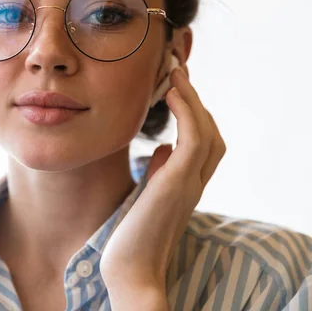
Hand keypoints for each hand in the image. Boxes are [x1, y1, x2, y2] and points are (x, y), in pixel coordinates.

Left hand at [100, 66, 226, 304]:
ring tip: (176, 73)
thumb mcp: (147, 196)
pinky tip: (171, 94)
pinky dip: (187, 114)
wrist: (130, 269)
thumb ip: (159, 172)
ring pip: (206, 131)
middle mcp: (194, 182)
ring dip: (192, 99)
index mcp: (187, 184)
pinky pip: (193, 140)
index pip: (202, 141)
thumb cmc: (132, 236)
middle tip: (177, 70)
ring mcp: (189, 183)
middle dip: (195, 99)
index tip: (175, 86)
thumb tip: (161, 149)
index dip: (192, 111)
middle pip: (210, 131)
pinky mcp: (177, 183)